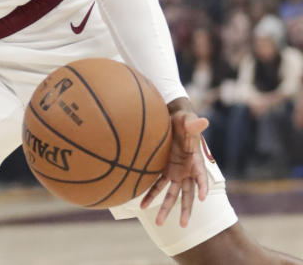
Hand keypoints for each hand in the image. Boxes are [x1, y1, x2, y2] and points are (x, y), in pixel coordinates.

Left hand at [140, 100, 209, 226]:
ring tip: (159, 223)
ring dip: (166, 208)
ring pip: (171, 194)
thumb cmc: (183, 119)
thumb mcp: (187, 120)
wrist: (172, 119)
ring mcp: (175, 172)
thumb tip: (203, 121)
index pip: (201, 175)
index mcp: (196, 161)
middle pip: (187, 194)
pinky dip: (150, 195)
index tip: (202, 197)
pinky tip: (141, 206)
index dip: (203, 185)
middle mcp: (187, 171)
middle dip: (186, 210)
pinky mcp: (164, 171)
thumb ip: (194, 123)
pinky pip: (156, 185)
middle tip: (184, 225)